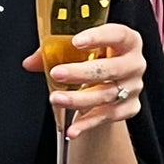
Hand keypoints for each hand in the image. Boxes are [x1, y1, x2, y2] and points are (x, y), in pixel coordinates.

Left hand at [22, 24, 144, 138]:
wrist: (111, 83)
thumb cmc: (95, 58)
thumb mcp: (79, 49)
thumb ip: (55, 51)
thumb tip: (30, 63)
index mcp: (126, 41)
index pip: (117, 34)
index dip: (98, 37)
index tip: (75, 42)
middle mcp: (134, 63)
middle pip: (111, 68)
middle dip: (81, 72)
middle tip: (57, 73)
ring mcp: (133, 87)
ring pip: (106, 95)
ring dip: (78, 99)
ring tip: (55, 98)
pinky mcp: (129, 108)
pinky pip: (106, 117)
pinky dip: (87, 124)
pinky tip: (71, 129)